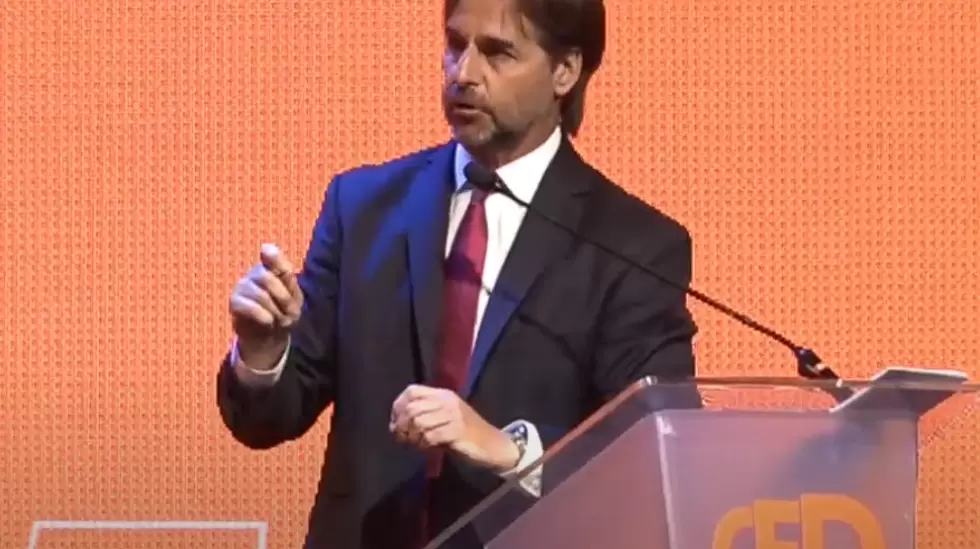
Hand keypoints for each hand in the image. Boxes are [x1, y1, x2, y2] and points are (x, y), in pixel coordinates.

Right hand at [229, 243, 302, 368]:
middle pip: (267, 278)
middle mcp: (254, 274)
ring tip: (280, 321)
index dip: (275, 258)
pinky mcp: (234, 303)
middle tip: (291, 314)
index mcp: (271, 268)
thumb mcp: (294, 297)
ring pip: (260, 295)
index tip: (282, 269)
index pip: (271, 254)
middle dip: (283, 298)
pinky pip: (249, 307)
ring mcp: (242, 287)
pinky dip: (264, 316)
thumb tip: (266, 247)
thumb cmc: (284, 313)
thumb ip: (286, 276)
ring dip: (276, 311)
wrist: (270, 338)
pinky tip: (269, 322)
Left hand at [389, 385, 519, 472]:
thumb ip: (423, 416)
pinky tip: (427, 448)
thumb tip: (395, 425)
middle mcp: (447, 401)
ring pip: (419, 422)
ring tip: (416, 444)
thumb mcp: (444, 418)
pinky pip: (430, 436)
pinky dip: (423, 444)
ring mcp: (453, 415)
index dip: (398, 406)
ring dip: (412, 437)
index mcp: (442, 394)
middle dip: (402, 426)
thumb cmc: (465, 434)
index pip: (412, 391)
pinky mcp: (457, 431)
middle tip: (403, 439)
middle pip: (412, 408)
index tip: (396, 423)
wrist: (492, 444)